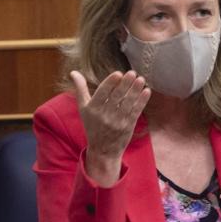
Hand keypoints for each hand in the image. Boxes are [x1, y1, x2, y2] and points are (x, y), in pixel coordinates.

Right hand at [71, 70, 150, 186]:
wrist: (103, 149)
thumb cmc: (92, 125)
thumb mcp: (83, 108)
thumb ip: (80, 89)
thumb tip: (73, 72)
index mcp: (92, 109)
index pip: (102, 93)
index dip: (110, 83)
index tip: (118, 73)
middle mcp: (104, 115)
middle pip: (116, 97)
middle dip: (125, 84)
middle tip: (132, 72)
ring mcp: (117, 121)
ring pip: (127, 103)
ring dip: (135, 90)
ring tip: (141, 79)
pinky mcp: (128, 126)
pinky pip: (135, 111)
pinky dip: (142, 101)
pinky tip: (147, 91)